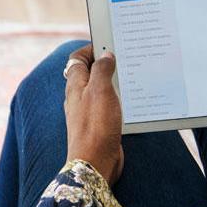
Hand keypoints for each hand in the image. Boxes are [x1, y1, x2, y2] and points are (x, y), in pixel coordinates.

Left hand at [64, 44, 123, 183]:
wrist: (95, 162)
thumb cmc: (95, 126)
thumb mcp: (100, 91)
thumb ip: (102, 70)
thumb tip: (105, 55)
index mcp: (75, 84)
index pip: (77, 59)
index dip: (90, 49)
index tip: (107, 44)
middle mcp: (79, 96)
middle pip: (89, 72)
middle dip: (104, 64)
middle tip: (123, 59)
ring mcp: (88, 111)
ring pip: (100, 89)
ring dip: (113, 82)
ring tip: (131, 76)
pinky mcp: (99, 124)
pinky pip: (107, 106)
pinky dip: (117, 100)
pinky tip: (130, 101)